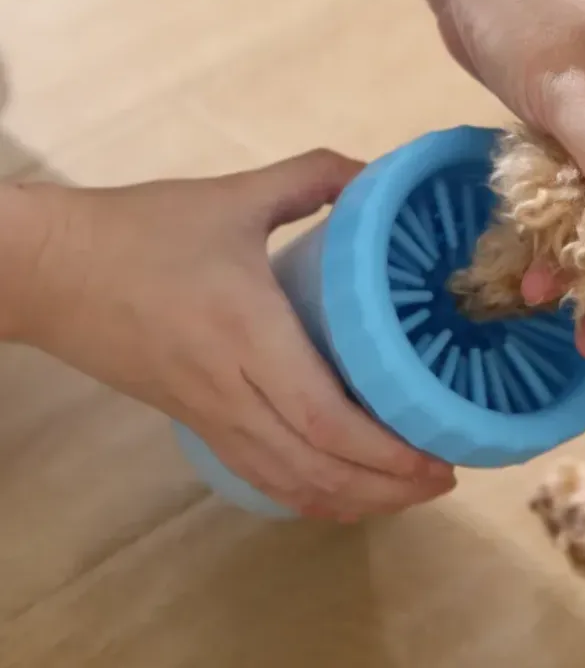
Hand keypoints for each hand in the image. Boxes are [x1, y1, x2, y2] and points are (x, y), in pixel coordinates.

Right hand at [2, 152, 454, 519]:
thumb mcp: (234, 194)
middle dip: (386, 487)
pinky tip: (336, 493)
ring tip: (404, 492)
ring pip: (286, 483)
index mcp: (249, 337)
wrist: (50, 269)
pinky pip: (255, 476)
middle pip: (317, 468)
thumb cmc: (144, 230)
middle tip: (443, 479)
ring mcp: (209, 416)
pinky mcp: (192, 422)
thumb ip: (310, 176)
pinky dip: (304, 496)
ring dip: (351, 500)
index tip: (439, 455)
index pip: (325, 420)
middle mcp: (232, 392)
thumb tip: (371, 174)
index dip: (386, 451)